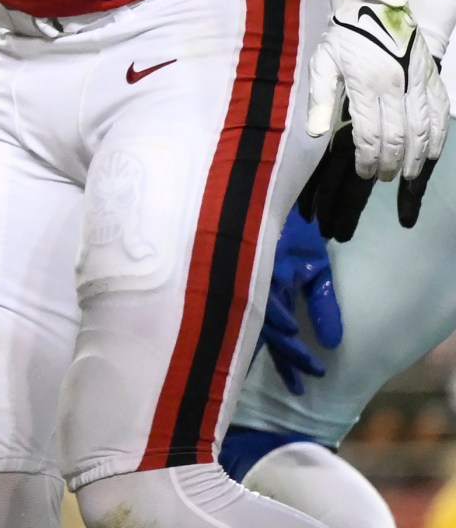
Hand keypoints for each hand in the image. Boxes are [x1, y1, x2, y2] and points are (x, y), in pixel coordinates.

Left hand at [258, 207, 341, 394]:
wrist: (280, 196)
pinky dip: (272, 309)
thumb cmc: (294, 233)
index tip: (300, 386)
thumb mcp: (315, 272)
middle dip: (284, 358)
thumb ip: (322, 306)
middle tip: (299, 385)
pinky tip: (285, 327)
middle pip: (264, 331)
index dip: (286, 360)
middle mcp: (253, 286)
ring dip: (280, 341)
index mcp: (266, 292)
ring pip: (262, 316)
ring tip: (301, 363)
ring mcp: (250, 272)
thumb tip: (332, 343)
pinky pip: (262, 288)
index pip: (273, 335)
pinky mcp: (252, 256)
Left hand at [308, 0, 447, 182]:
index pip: (370, 134)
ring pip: (424, 130)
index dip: (368, 159)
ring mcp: (418, 83)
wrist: (375, 4)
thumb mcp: (323, 62)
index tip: (364, 173)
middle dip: (390, 163)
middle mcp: (396, 86)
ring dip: (417, 157)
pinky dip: (438, 137)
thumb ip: (320, 98)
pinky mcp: (432, 78)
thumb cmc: (344, 36)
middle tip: (381, 177)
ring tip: (406, 174)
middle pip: (399, 137)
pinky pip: (441, 114)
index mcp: (365, 84)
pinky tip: (432, 153)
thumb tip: (314, 133)